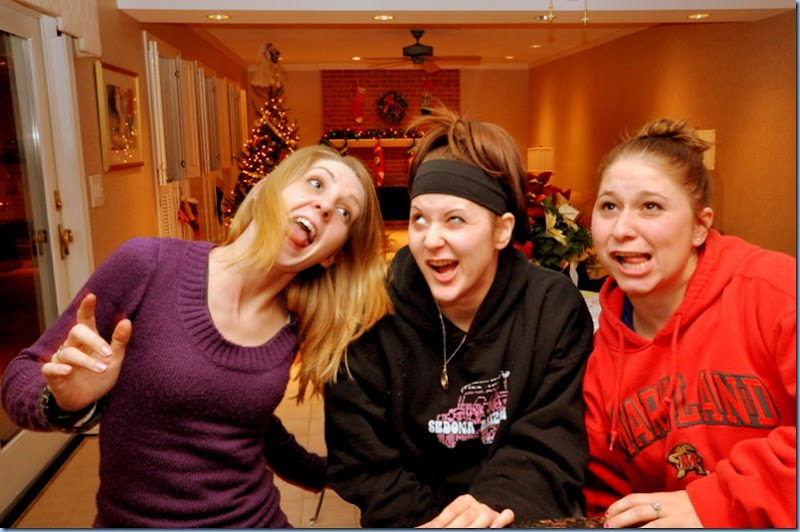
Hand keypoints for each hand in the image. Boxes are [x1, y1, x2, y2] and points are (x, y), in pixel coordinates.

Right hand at [41, 293, 131, 411]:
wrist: (87, 400)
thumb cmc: (100, 375)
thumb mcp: (115, 358)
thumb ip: (119, 341)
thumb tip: (126, 320)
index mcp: (88, 339)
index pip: (85, 320)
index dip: (86, 308)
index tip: (91, 296)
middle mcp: (72, 345)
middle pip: (77, 332)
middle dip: (93, 340)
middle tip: (108, 353)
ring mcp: (61, 359)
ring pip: (69, 352)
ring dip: (87, 361)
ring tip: (102, 369)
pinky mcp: (52, 374)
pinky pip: (50, 367)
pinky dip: (59, 368)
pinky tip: (68, 371)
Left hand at [417, 494, 514, 527]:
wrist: (490, 511)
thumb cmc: (467, 517)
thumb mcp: (452, 517)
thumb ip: (439, 523)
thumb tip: (418, 528)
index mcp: (463, 501)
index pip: (450, 512)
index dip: (440, 522)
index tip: (432, 530)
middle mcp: (477, 505)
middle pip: (465, 518)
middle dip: (454, 528)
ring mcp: (490, 510)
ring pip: (484, 516)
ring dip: (476, 526)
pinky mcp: (502, 516)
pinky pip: (506, 515)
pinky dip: (502, 520)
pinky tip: (494, 526)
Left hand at [604, 490, 702, 527]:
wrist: (719, 504)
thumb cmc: (693, 505)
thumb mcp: (673, 501)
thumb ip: (656, 505)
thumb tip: (635, 513)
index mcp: (662, 497)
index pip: (634, 499)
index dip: (619, 506)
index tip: (608, 513)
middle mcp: (667, 506)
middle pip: (637, 510)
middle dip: (619, 518)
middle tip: (608, 526)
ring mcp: (676, 518)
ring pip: (648, 523)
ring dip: (631, 528)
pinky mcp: (684, 528)